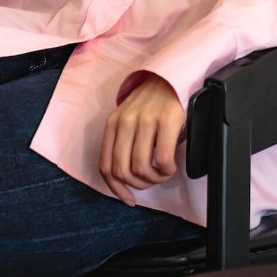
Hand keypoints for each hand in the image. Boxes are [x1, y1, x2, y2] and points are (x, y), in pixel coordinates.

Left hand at [99, 74, 184, 205]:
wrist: (171, 78)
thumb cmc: (151, 105)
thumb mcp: (129, 120)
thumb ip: (123, 144)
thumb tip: (126, 179)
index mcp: (112, 124)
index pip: (105, 166)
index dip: (116, 189)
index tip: (128, 198)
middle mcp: (125, 122)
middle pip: (122, 170)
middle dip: (138, 185)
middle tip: (150, 182)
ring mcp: (145, 121)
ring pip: (141, 168)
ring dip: (154, 179)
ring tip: (162, 174)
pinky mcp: (166, 120)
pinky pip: (162, 159)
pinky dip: (166, 171)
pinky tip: (170, 167)